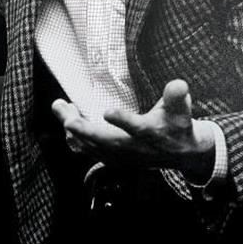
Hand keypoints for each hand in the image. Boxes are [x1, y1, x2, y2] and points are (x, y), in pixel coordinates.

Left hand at [51, 79, 215, 182]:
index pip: (136, 128)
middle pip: (107, 141)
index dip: (122, 121)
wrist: (181, 153)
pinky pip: (89, 151)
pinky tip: (67, 122)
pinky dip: (75, 138)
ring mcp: (121, 156)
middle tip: (68, 118)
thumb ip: (177, 97)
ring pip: (93, 146)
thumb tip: (179, 84)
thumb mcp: (182, 109)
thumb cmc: (178, 124)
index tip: (108, 111)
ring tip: (61, 108)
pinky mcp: (113, 159)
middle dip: (86, 130)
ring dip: (75, 130)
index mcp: (150, 132)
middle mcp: (134, 147)